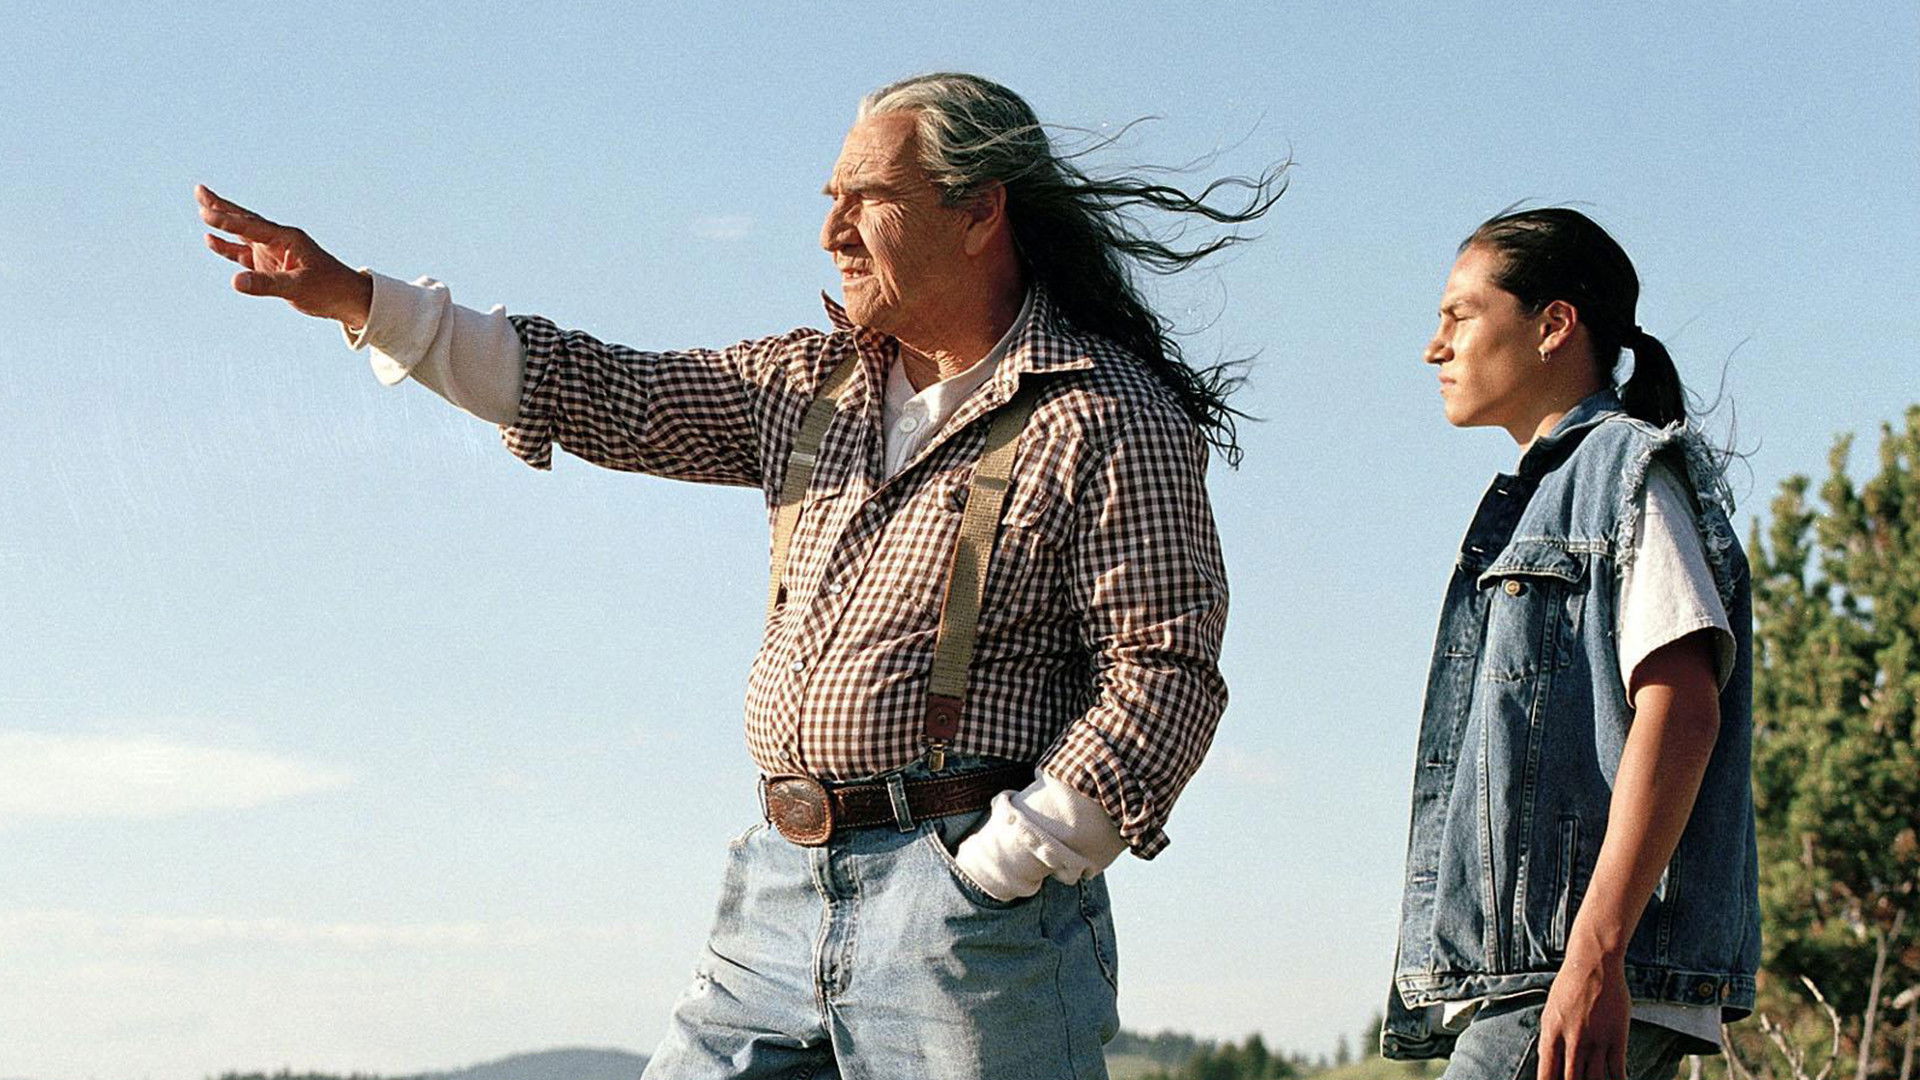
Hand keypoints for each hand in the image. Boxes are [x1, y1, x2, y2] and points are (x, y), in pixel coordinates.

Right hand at [196, 185, 372, 327]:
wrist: (347, 298)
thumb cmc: (328, 289)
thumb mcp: (298, 288)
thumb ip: (266, 284)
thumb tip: (235, 282)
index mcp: (287, 238)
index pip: (252, 227)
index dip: (228, 220)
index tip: (206, 212)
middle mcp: (278, 240)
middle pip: (244, 220)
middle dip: (221, 206)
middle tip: (199, 190)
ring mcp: (273, 252)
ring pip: (242, 233)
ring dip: (222, 222)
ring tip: (201, 208)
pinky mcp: (270, 265)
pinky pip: (244, 254)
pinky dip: (228, 247)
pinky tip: (211, 240)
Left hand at [1538, 939, 1630, 1079]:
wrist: (1593, 963)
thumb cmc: (1569, 987)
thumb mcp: (1550, 1012)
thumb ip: (1550, 1040)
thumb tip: (1548, 1064)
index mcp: (1551, 1034)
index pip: (1546, 1074)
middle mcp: (1572, 1041)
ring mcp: (1596, 1040)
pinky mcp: (1617, 1037)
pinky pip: (1618, 1070)